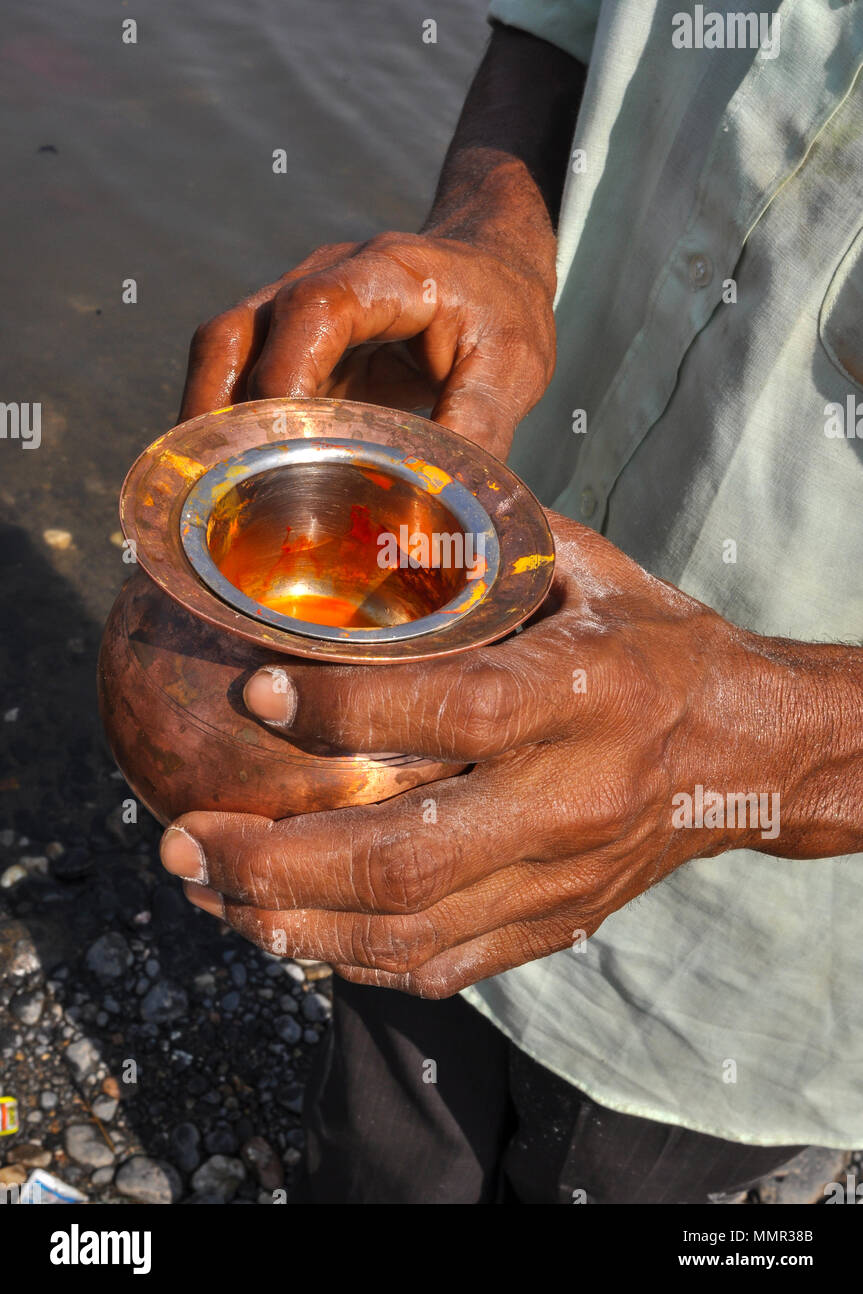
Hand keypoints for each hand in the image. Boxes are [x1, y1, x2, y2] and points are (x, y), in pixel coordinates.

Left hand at [159, 512, 821, 997]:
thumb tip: (360, 503)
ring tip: (204, 888)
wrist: (752, 753)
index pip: (456, 712)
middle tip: (184, 839)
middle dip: (277, 859)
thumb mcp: (584, 567)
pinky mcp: (556, 923)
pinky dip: (348, 957)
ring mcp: (563, 877)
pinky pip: (440, 965)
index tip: (257, 688)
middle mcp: (573, 799)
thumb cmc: (656, 644)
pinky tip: (283, 930)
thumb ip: (477, 540)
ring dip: (290, 921)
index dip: (345, 708)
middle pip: (408, 857)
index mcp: (587, 695)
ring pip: (409, 929)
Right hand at [178, 228, 555, 459]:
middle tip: (216, 488)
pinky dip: (229, 428)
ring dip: (209, 422)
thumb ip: (477, 434)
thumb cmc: (502, 313)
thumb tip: (439, 517)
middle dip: (216, 410)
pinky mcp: (287, 346)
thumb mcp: (513, 370)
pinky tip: (236, 483)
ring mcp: (292, 308)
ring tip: (207, 494)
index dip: (287, 371)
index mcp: (385, 273)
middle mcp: (321, 279)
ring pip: (221, 356)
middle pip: (236, 334)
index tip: (279, 442)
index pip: (314, 307)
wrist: (490, 268)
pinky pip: (238, 381)